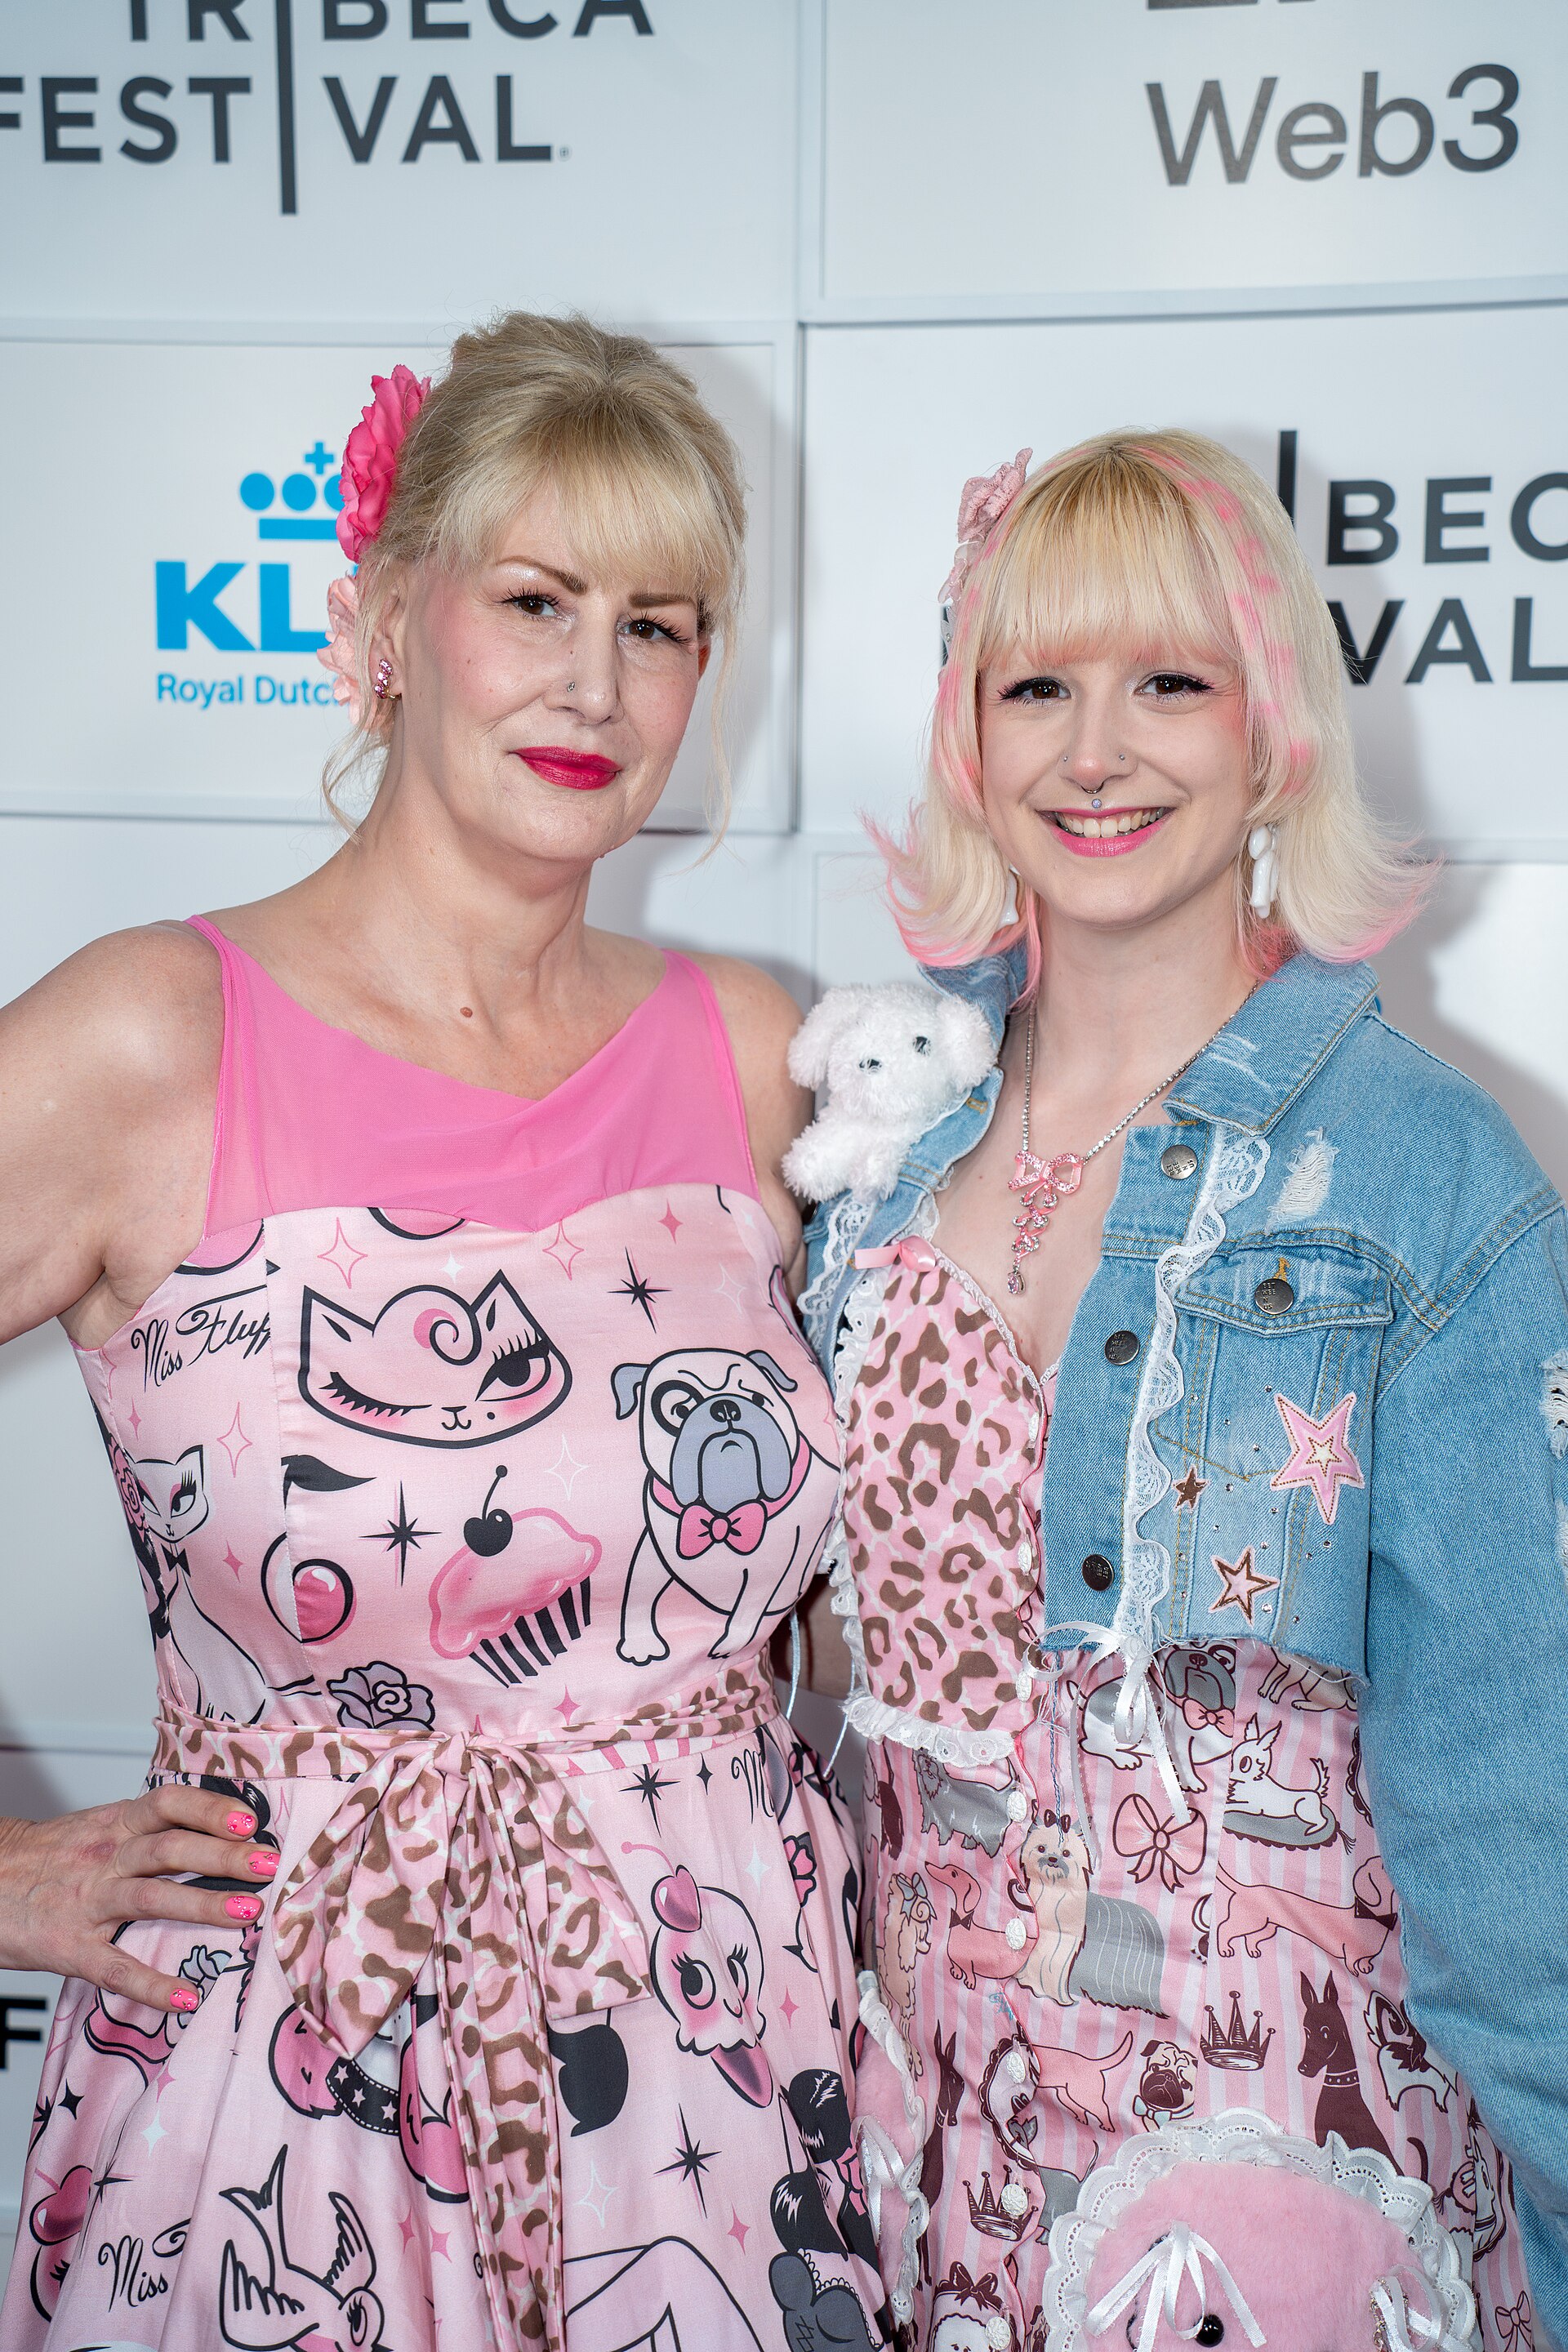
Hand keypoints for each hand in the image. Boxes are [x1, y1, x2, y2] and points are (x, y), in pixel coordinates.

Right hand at [0, 1786, 279, 2012]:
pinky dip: (151, 1983)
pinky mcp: (70, 1948)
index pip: (168, 1804)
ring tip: (248, 1913)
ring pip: (150, 1898)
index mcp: (115, 1824)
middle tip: (268, 1866)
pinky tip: (184, 1996)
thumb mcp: (100, 1828)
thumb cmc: (51, 1857)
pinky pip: (114, 1967)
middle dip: (224, 1857)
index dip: (210, 1809)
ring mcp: (88, 1902)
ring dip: (202, 1905)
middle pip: (170, 1849)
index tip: (250, 1822)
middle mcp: (106, 1858)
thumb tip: (222, 1830)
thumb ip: (151, 1829)